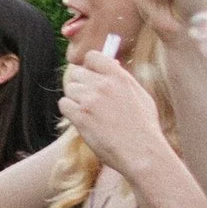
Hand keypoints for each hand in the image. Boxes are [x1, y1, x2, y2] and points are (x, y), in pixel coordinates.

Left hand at [62, 42, 169, 180]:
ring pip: (69, 89)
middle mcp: (103, 84)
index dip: (89, 66)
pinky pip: (63, 104)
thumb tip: (111, 65)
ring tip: (89, 112)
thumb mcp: (139, 94)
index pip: (92, 56)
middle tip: (89, 99)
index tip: (92, 75)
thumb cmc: (143, 126)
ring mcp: (90, 100)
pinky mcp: (80, 116)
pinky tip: (81, 119)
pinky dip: (69, 111)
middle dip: (81, 84)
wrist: (141, 151)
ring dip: (75, 99)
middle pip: (77, 73)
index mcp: (119, 76)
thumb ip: (122, 79)